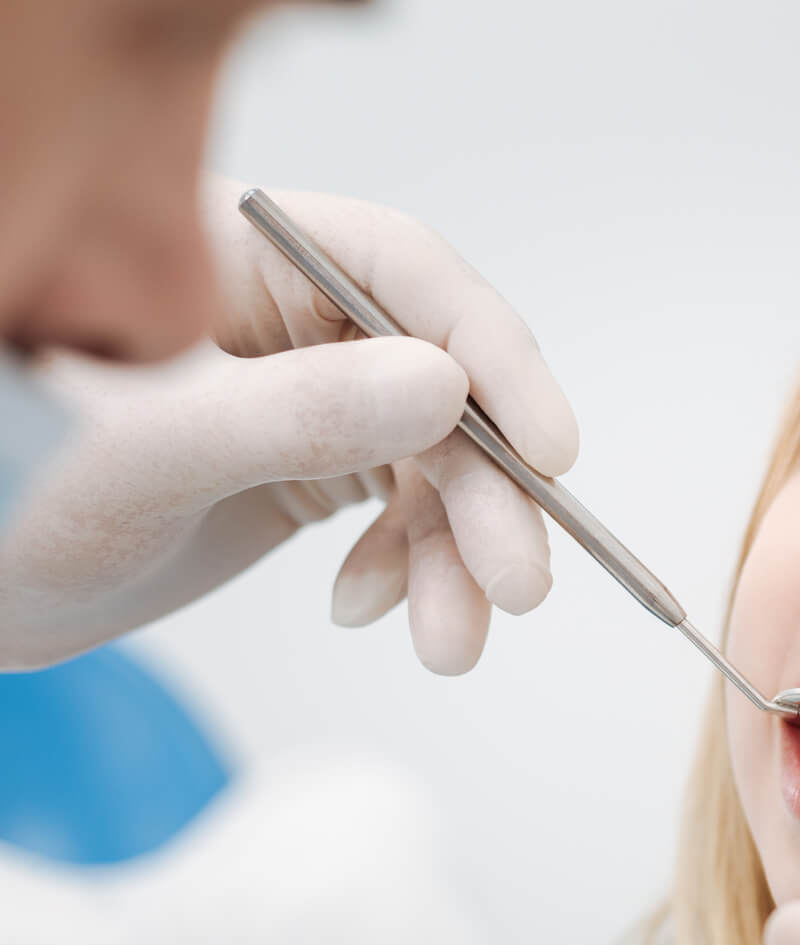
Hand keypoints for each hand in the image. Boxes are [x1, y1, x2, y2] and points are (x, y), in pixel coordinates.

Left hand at [0, 176, 576, 673]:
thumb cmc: (17, 497)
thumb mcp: (148, 454)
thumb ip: (290, 412)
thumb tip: (444, 387)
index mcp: (246, 253)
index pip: (405, 272)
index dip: (492, 358)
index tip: (549, 453)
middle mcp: (296, 311)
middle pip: (444, 382)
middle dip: (485, 493)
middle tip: (518, 584)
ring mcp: (315, 388)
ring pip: (442, 458)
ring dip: (460, 554)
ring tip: (450, 640)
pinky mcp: (323, 460)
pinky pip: (412, 507)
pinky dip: (414, 569)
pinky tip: (368, 607)